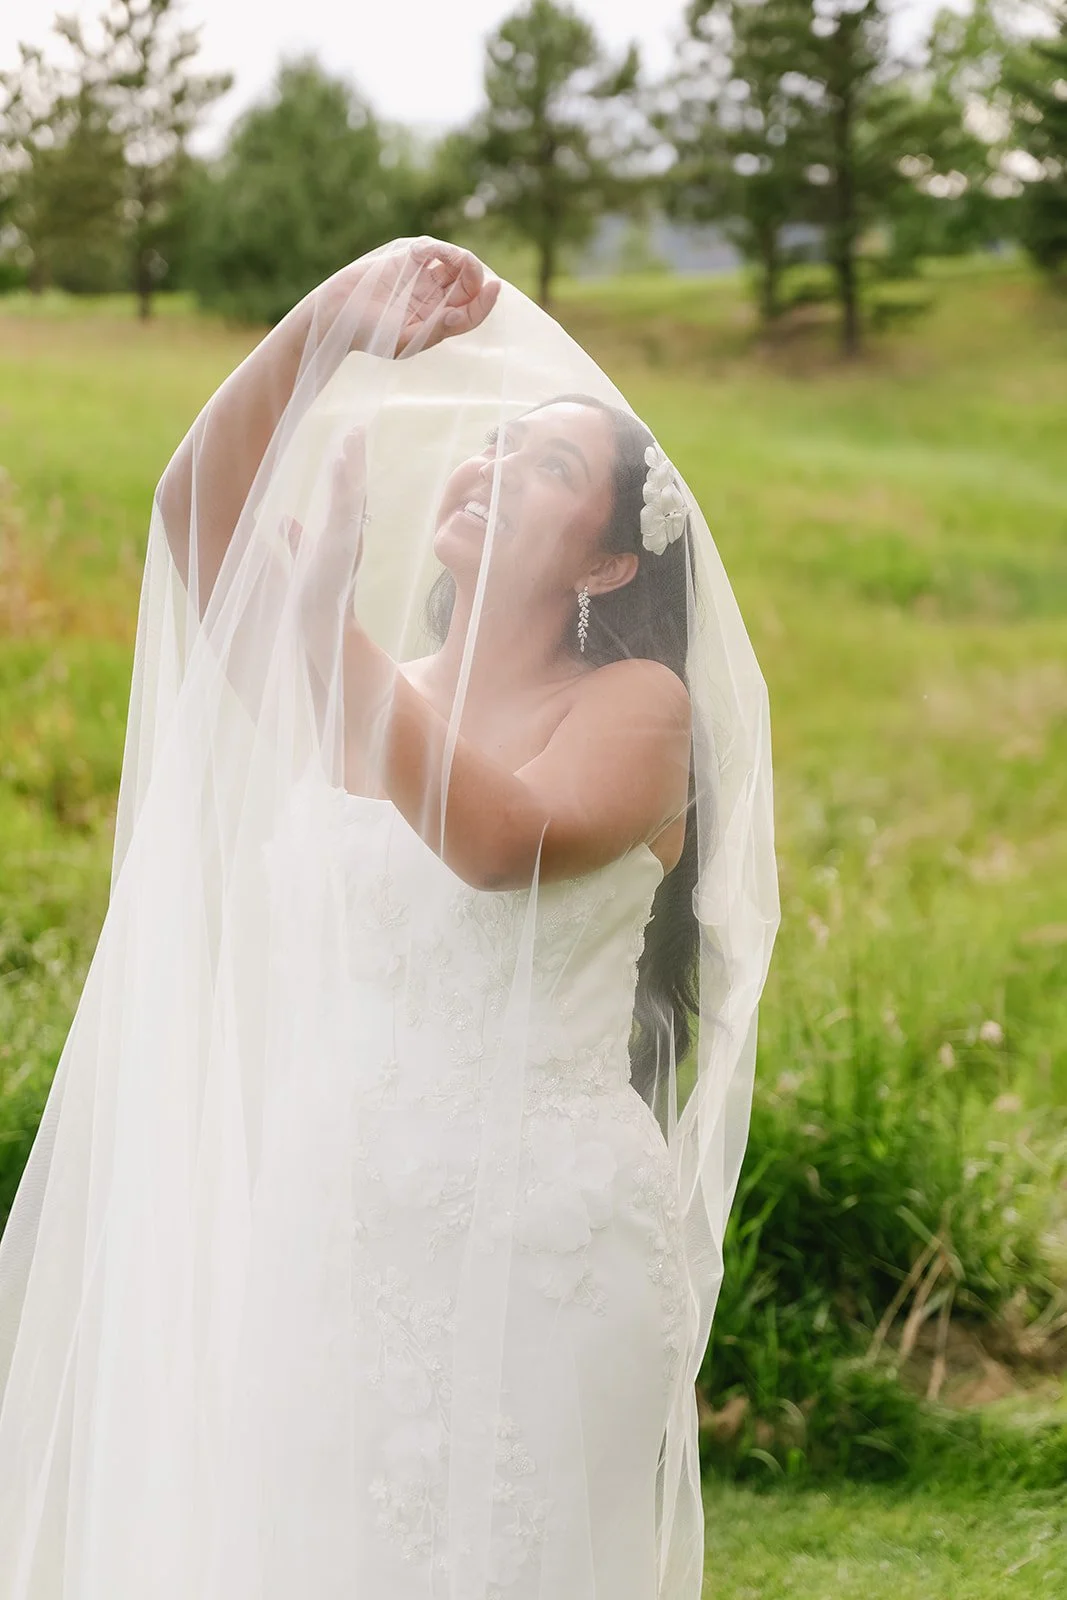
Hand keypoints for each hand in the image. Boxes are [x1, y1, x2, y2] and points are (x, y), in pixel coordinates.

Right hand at [319, 238, 500, 358]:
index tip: (494, 287)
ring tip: (453, 256)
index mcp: (439, 325)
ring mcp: (424, 280)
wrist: (338, 312)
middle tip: (467, 266)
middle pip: (468, 287)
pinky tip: (429, 251)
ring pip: (454, 266)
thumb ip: (433, 330)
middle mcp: (436, 302)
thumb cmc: (370, 334)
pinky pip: (432, 251)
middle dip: (474, 276)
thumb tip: (456, 316)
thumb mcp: (403, 341)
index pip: (471, 313)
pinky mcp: (409, 261)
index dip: (486, 302)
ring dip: (460, 259)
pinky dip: (437, 248)